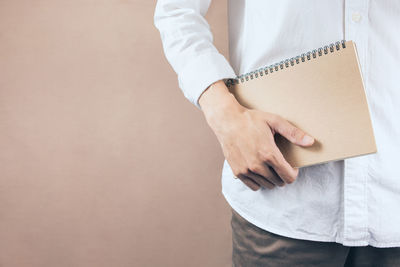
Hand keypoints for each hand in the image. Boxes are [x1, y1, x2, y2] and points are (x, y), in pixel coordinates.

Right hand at [199, 80, 313, 190]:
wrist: (227, 121)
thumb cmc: (251, 120)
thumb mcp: (274, 121)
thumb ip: (293, 133)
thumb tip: (311, 142)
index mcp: (269, 154)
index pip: (288, 177)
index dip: (293, 173)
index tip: (291, 166)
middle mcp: (257, 165)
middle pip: (279, 182)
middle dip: (282, 174)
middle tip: (279, 163)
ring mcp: (246, 170)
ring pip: (267, 185)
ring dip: (271, 178)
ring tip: (268, 165)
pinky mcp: (237, 172)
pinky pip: (254, 186)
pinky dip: (258, 181)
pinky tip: (258, 170)